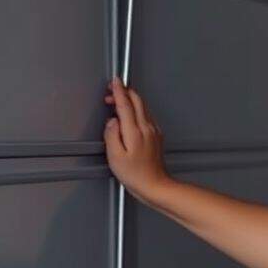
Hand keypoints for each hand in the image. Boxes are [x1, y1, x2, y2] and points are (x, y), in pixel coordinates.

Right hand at [103, 76, 171, 203]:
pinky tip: (130, 114)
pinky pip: (146, 116)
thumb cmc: (135, 175)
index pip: (126, 105)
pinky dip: (137, 109)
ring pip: (143, 107)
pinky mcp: (156, 136)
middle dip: (124, 92)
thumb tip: (111, 121)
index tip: (114, 82)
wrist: (155, 185)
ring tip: (117, 100)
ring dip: (130, 100)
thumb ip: (111, 135)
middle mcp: (147, 128)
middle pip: (137, 101)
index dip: (118, 91)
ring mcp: (153, 131)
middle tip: (112, 89)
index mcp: (135, 131)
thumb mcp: (115, 156)